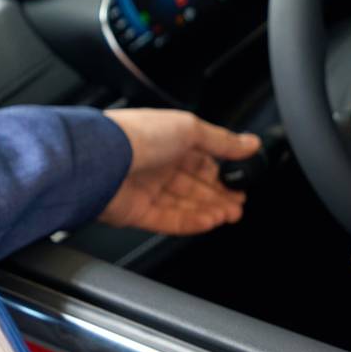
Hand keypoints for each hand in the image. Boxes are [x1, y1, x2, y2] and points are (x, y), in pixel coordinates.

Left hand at [99, 108, 260, 234]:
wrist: (99, 160)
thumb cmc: (137, 135)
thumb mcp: (191, 128)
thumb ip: (223, 140)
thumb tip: (251, 143)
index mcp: (169, 141)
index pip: (203, 160)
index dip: (223, 172)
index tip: (242, 181)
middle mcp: (157, 165)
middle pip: (196, 185)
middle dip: (219, 195)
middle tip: (239, 202)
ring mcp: (146, 189)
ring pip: (185, 204)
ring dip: (210, 210)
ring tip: (230, 214)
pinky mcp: (137, 213)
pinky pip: (169, 221)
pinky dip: (191, 223)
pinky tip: (210, 221)